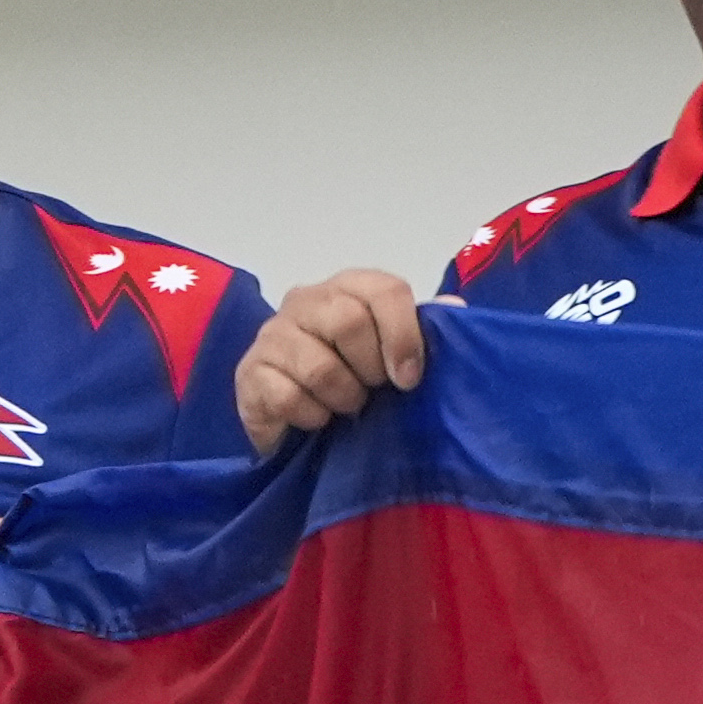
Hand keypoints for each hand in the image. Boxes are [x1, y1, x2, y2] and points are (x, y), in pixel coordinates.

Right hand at [235, 267, 430, 454]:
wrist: (298, 414)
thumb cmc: (357, 374)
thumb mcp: (397, 348)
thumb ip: (425, 326)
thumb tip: (454, 309)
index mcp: (348, 287)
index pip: (383, 290)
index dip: (403, 335)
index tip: (409, 378)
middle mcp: (305, 300)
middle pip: (348, 321)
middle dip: (370, 369)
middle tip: (374, 390)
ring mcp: (272, 334)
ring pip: (319, 367)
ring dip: (344, 398)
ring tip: (347, 405)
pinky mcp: (248, 372)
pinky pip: (288, 397)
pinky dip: (312, 416)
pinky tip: (316, 416)